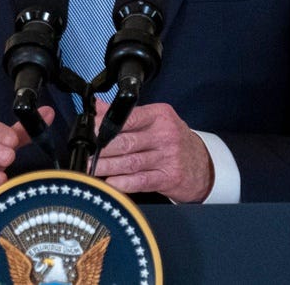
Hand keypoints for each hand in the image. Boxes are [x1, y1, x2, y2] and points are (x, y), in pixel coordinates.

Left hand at [92, 100, 213, 202]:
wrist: (203, 164)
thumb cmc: (174, 140)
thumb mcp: (156, 120)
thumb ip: (127, 115)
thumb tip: (98, 107)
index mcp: (160, 116)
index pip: (129, 118)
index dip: (106, 125)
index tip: (90, 131)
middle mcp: (165, 135)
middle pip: (126, 141)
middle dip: (102, 148)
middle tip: (86, 152)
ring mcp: (168, 158)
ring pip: (131, 162)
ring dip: (107, 166)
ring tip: (91, 168)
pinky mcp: (168, 178)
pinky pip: (142, 180)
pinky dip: (124, 183)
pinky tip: (110, 182)